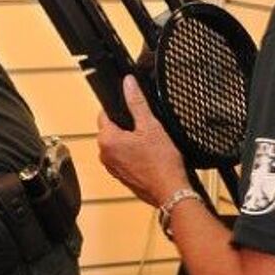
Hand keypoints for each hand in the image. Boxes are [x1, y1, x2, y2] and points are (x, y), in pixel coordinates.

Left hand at [97, 75, 189, 206]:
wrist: (170, 191)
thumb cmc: (161, 163)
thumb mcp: (150, 126)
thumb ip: (136, 102)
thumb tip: (128, 84)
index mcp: (107, 140)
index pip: (104, 115)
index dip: (118, 109)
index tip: (132, 111)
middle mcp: (104, 155)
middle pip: (110, 130)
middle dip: (126, 126)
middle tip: (145, 128)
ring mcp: (111, 167)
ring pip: (117, 145)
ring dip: (129, 141)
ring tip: (148, 144)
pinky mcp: (120, 176)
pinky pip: (122, 158)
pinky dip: (132, 155)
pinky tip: (148, 156)